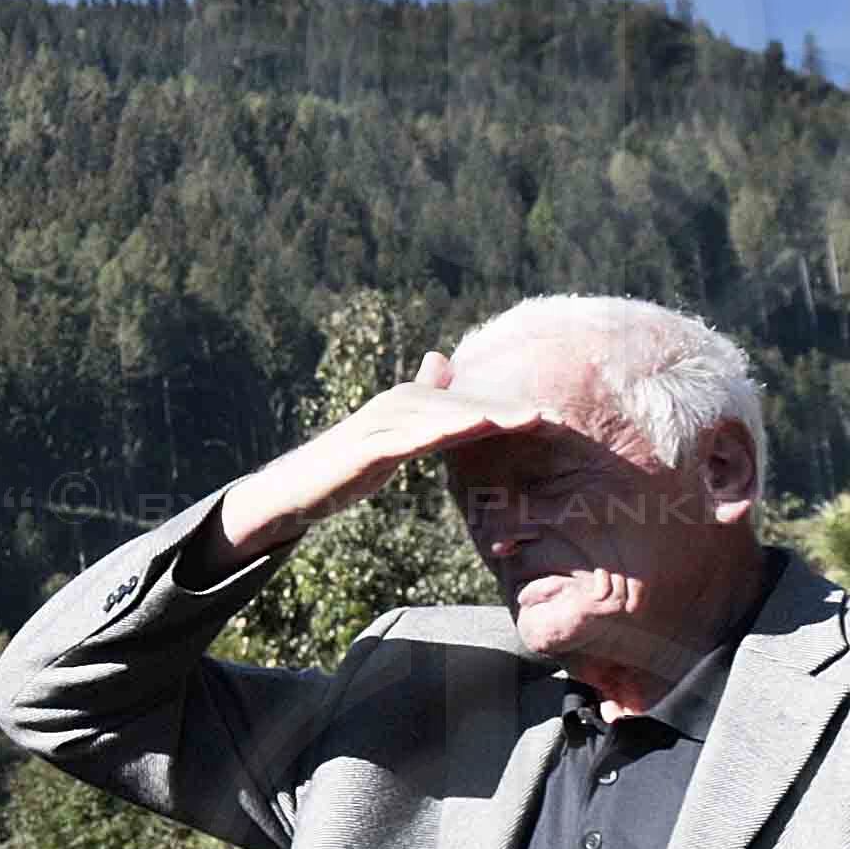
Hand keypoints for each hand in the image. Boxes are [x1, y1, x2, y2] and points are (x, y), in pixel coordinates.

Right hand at [205, 354, 539, 561]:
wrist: (294, 488)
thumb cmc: (346, 464)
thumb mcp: (392, 432)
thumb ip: (420, 400)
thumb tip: (441, 360)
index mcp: (409, 403)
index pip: (469, 403)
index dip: (510, 408)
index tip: (553, 417)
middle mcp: (398, 404)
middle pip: (463, 404)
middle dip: (509, 409)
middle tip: (555, 416)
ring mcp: (381, 423)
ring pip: (443, 416)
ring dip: (487, 415)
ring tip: (527, 420)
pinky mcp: (366, 446)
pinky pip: (410, 437)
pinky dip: (441, 431)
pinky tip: (470, 431)